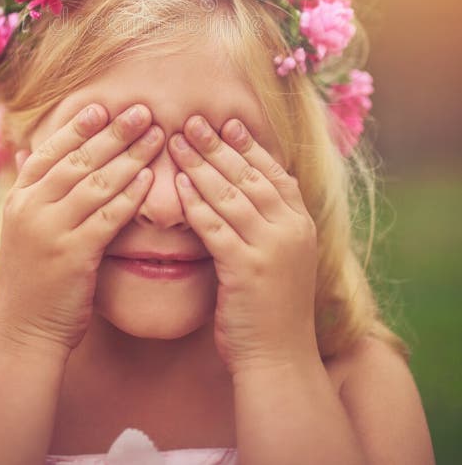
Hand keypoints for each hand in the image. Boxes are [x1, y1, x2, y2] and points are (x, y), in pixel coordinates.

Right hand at [0, 103, 161, 353]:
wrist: (24, 334)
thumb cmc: (32, 279)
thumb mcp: (21, 229)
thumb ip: (30, 190)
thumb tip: (26, 151)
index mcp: (19, 199)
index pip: (51, 151)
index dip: (79, 126)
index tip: (104, 105)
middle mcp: (30, 209)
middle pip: (78, 160)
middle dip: (113, 132)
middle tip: (143, 110)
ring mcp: (50, 232)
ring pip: (96, 183)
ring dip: (130, 156)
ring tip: (156, 136)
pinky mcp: (73, 256)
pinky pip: (108, 216)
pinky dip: (130, 195)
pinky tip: (150, 179)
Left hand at [170, 116, 318, 376]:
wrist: (279, 360)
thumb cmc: (271, 309)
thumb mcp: (280, 257)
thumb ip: (267, 222)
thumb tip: (241, 187)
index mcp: (302, 224)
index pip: (274, 171)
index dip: (249, 145)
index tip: (227, 122)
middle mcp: (292, 230)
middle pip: (249, 175)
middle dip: (218, 145)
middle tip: (193, 120)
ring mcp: (272, 249)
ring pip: (230, 195)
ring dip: (200, 164)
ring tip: (177, 141)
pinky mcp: (247, 269)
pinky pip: (215, 226)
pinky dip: (195, 202)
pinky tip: (177, 184)